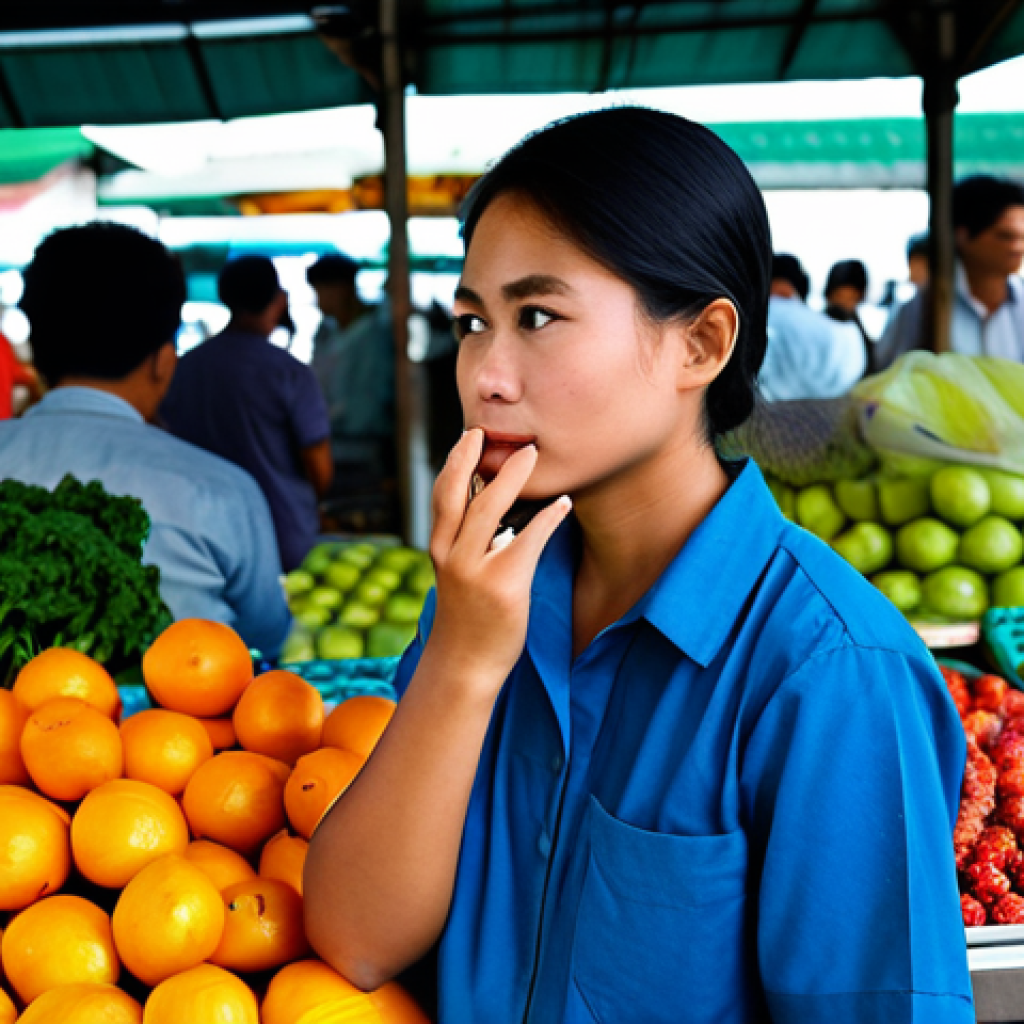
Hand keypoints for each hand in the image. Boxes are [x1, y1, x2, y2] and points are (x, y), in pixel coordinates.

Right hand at [424, 429, 571, 689]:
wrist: (464, 666)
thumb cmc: (468, 620)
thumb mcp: (458, 577)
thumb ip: (468, 545)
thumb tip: (495, 514)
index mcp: (440, 549)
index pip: (443, 495)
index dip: (455, 462)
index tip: (469, 437)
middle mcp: (451, 554)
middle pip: (459, 493)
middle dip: (472, 458)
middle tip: (488, 430)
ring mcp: (474, 570)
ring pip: (489, 509)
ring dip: (512, 477)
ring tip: (531, 454)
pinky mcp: (502, 585)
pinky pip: (527, 540)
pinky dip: (547, 518)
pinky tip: (562, 503)